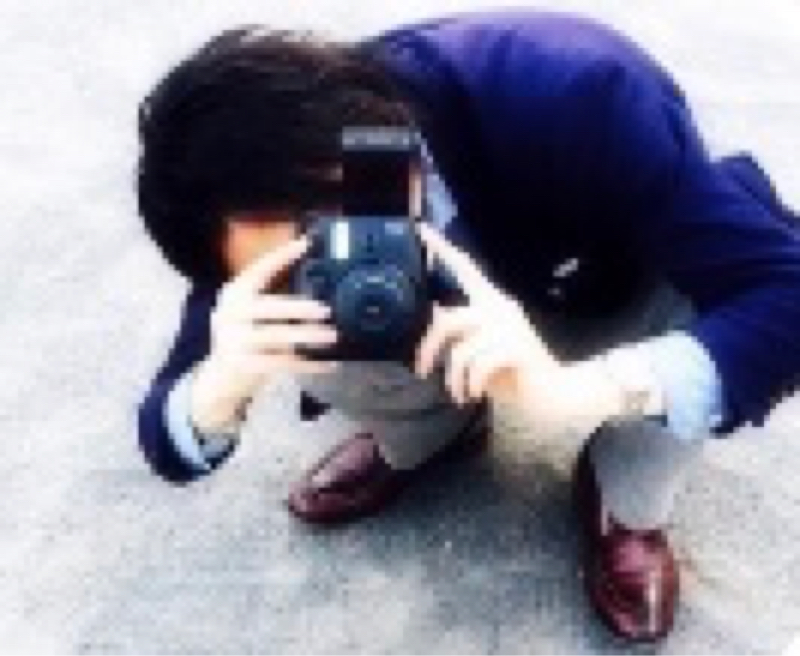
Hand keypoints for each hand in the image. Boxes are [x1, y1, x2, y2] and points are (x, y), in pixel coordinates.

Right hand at [205, 235, 338, 400]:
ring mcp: (234, 341)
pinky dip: (307, 364)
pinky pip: (282, 363)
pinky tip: (327, 364)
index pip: (258, 269)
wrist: (220, 378)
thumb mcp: (251, 313)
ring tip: (332, 336)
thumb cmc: (245, 338)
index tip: (305, 243)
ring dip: (307, 336)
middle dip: (300, 309)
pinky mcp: (244, 365)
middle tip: (326, 310)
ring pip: (277, 336)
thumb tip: (316, 290)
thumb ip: (274, 301)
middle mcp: (230, 314)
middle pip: (269, 308)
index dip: (281, 256)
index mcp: (234, 294)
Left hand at [414, 223, 563, 407]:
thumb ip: (459, 330)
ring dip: (454, 378)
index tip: (421, 228)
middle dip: (428, 348)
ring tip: (459, 393)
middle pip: (447, 320)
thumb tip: (435, 310)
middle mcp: (501, 307)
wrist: (547, 395)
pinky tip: (474, 394)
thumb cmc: (509, 371)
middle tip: (421, 372)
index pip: (465, 268)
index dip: (443, 249)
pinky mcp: (517, 347)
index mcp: (491, 302)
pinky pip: (477, 366)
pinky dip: (470, 385)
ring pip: (461, 350)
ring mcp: (510, 326)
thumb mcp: (477, 348)